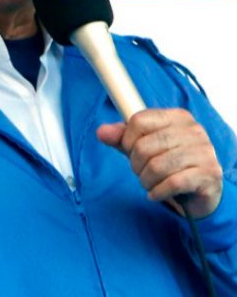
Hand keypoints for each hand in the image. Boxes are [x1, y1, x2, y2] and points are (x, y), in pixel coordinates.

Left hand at [97, 108, 222, 217]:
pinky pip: (173, 183)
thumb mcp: (142, 148)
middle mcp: (194, 131)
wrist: (199, 192)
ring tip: (150, 183)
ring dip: (146, 181)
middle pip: (144, 146)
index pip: (138, 120)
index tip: (131, 151)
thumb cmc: (168, 164)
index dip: (127, 140)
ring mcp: (205, 151)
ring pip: (157, 166)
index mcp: (177, 117)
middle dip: (136, 165)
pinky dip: (158, 192)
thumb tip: (101, 132)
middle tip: (142, 172)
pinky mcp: (209, 173)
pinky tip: (157, 194)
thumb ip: (121, 138)